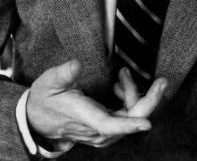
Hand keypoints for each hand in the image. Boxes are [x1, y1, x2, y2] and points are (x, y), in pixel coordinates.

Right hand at [26, 60, 162, 147]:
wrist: (34, 119)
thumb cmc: (44, 99)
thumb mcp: (49, 82)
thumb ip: (64, 73)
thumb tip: (76, 64)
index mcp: (84, 117)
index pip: (110, 125)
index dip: (130, 124)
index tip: (147, 122)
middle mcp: (96, 130)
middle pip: (131, 119)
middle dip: (149, 99)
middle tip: (162, 81)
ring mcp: (102, 132)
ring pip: (131, 116)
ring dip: (133, 94)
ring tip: (123, 75)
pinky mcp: (105, 130)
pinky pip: (126, 117)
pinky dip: (129, 99)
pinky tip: (120, 86)